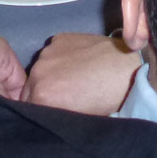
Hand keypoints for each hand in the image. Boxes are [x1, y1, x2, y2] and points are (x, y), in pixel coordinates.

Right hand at [23, 33, 140, 114]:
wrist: (127, 69)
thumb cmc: (107, 100)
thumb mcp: (78, 119)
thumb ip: (56, 116)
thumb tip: (52, 114)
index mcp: (41, 97)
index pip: (29, 108)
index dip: (41, 111)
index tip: (53, 111)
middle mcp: (38, 72)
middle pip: (30, 88)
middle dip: (42, 93)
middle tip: (63, 97)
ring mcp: (48, 51)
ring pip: (40, 68)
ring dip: (49, 74)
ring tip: (72, 77)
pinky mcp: (59, 38)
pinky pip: (52, 52)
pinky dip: (59, 58)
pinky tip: (77, 61)